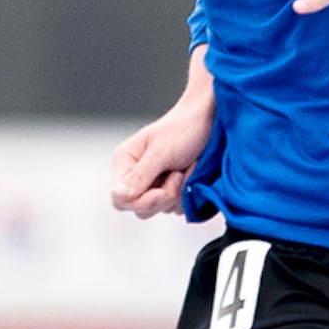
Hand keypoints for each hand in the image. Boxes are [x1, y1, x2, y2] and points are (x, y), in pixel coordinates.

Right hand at [111, 53, 214, 219]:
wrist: (210, 119)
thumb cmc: (184, 128)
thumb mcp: (160, 153)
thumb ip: (139, 177)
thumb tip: (118, 196)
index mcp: (125, 162)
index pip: (120, 199)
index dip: (140, 201)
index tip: (162, 192)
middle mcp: (136, 175)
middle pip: (140, 208)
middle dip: (163, 197)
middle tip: (178, 175)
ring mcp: (155, 184)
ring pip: (159, 209)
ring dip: (177, 194)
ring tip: (185, 170)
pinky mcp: (171, 189)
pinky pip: (175, 207)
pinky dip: (186, 195)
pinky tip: (192, 175)